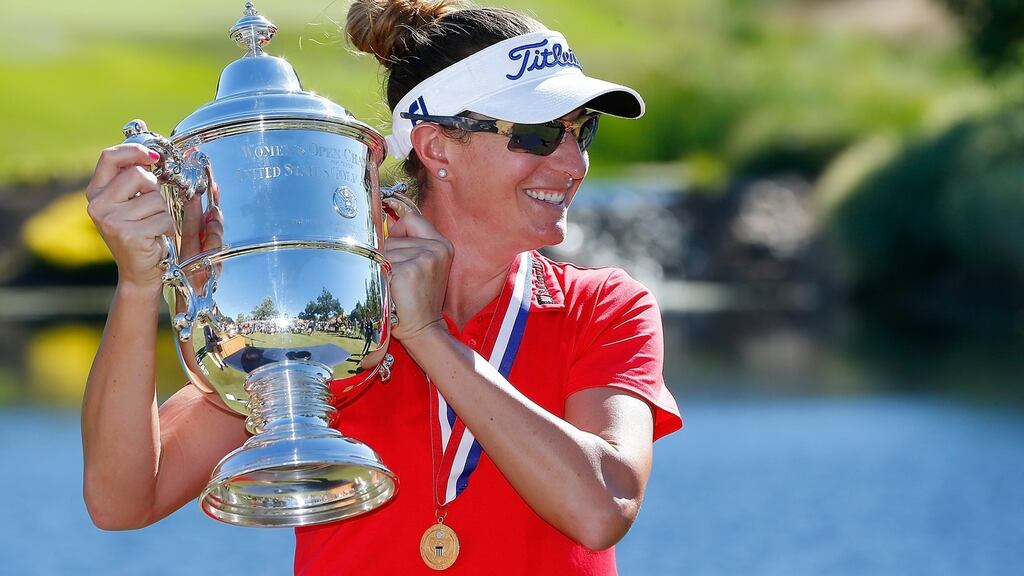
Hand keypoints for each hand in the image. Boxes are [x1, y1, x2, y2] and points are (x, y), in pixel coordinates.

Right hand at [85, 144, 174, 291]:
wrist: (139, 272)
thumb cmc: (140, 234)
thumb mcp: (130, 203)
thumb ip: (134, 181)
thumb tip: (152, 154)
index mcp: (96, 192)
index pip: (109, 157)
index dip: (134, 151)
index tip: (153, 156)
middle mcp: (98, 205)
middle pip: (139, 175)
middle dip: (154, 190)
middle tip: (150, 210)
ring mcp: (111, 220)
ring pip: (155, 199)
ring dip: (162, 213)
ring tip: (152, 228)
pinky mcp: (128, 234)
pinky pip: (162, 218)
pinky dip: (167, 228)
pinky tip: (156, 239)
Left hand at [384, 212, 452, 341]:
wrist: (423, 328)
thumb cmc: (418, 299)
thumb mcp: (424, 265)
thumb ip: (409, 243)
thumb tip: (381, 224)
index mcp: (442, 245)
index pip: (411, 219)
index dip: (397, 229)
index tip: (390, 239)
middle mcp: (435, 249)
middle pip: (392, 237)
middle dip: (388, 255)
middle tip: (398, 279)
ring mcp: (423, 259)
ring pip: (383, 251)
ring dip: (382, 268)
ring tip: (395, 286)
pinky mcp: (407, 272)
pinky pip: (379, 265)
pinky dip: (379, 278)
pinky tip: (390, 290)